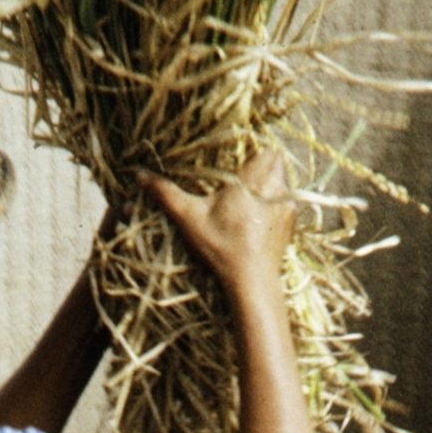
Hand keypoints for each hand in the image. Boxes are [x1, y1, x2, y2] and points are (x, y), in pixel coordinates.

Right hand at [138, 147, 294, 302]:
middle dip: (263, 167)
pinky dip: (275, 206)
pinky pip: (287, 205)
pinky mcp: (291, 227)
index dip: (257, 152)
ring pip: (284, 184)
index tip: (240, 163)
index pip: (269, 150)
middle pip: (278, 164)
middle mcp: (278, 190)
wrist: (252, 283)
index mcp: (256, 180)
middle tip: (243, 179)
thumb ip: (167, 193)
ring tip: (250, 198)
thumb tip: (140, 175)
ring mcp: (288, 209)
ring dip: (270, 186)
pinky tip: (259, 218)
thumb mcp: (190, 218)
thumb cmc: (222, 247)